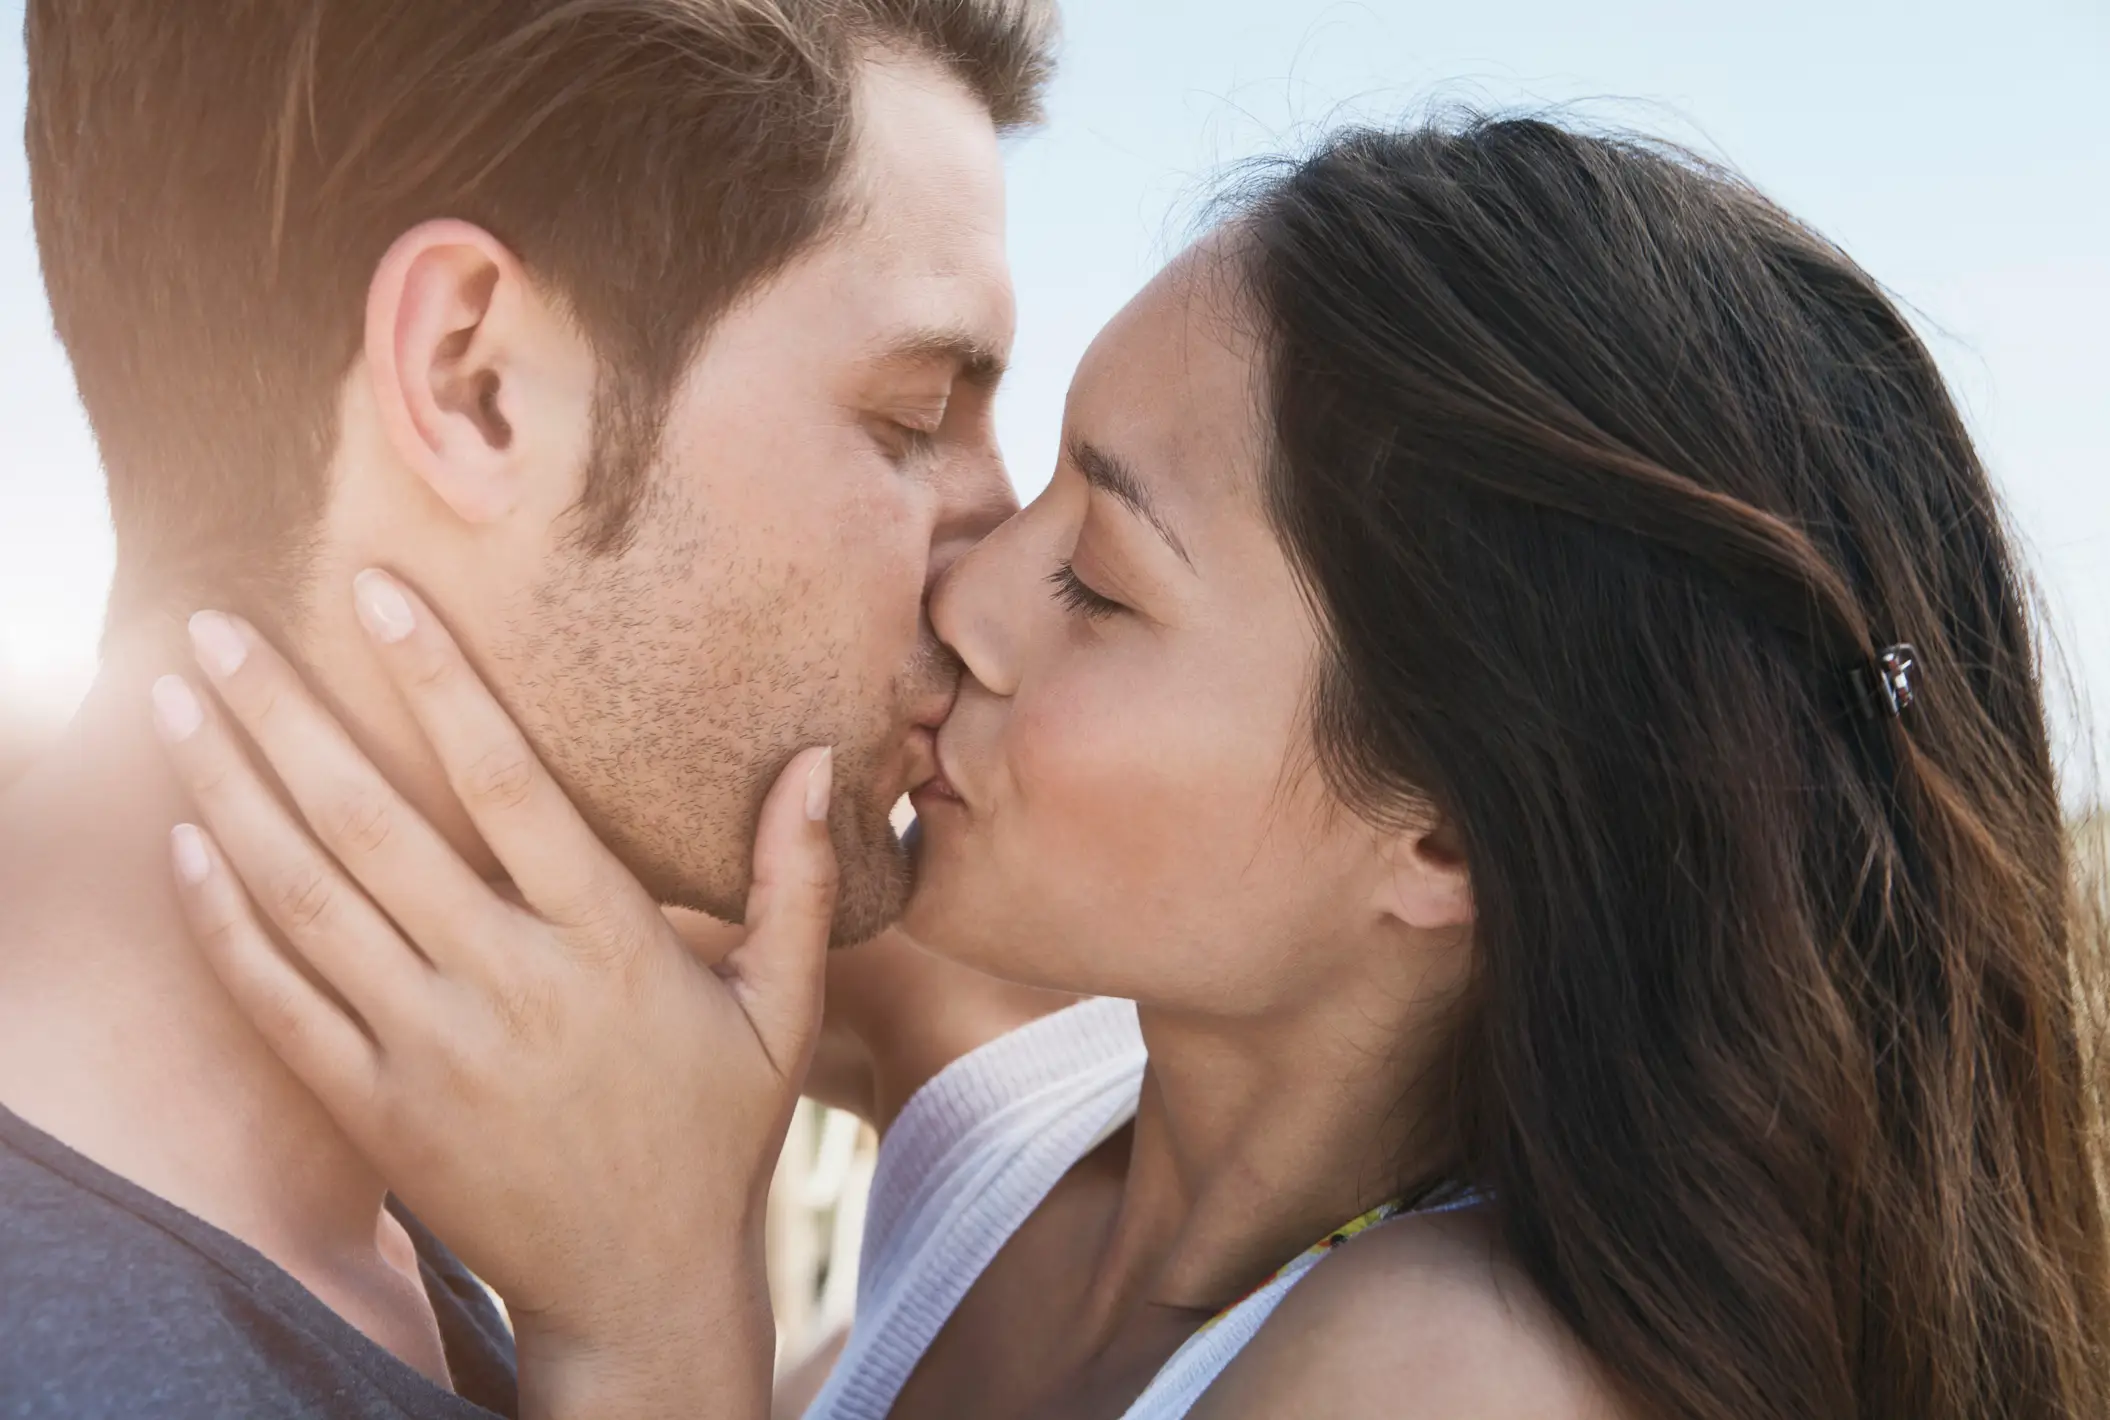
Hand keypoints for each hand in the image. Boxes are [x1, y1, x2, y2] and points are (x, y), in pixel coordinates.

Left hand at [151, 569, 832, 1417]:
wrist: (643, 1289)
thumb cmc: (717, 1133)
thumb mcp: (783, 1007)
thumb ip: (795, 879)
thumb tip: (812, 759)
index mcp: (610, 945)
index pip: (506, 784)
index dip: (438, 680)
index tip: (374, 593)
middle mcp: (510, 986)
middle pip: (374, 825)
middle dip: (285, 715)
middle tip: (213, 628)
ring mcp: (432, 1052)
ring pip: (307, 902)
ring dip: (229, 795)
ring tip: (175, 707)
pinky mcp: (377, 1111)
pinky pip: (280, 1003)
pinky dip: (224, 923)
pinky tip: (184, 847)